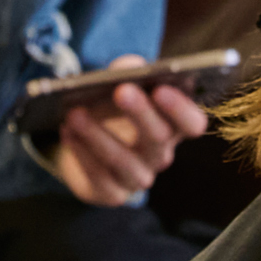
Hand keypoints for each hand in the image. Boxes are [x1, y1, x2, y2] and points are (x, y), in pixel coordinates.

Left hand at [52, 58, 208, 206]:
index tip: (161, 89)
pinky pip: (99, 177)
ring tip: (74, 114)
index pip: (193, 123)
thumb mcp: (120, 84)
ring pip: (124, 161)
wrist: (84, 144)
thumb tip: (131, 67)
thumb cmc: (110, 109)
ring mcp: (138, 177)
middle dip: (140, 113)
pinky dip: (81, 152)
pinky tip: (67, 132)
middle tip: (121, 90)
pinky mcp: (112, 193)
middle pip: (160, 138)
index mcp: (173, 126)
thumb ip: (128, 71)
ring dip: (98, 135)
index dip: (181, 109)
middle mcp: (161, 154)